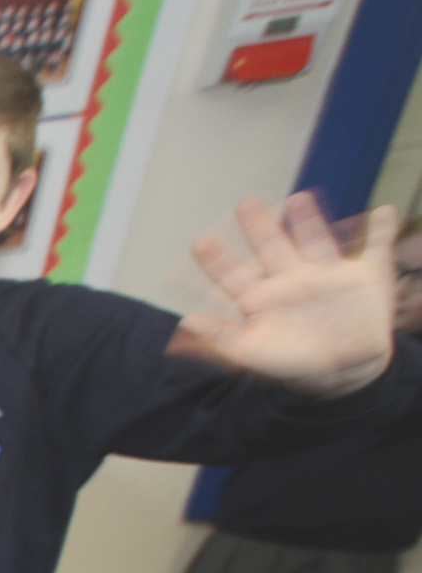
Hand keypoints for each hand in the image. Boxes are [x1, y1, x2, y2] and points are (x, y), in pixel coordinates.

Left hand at [173, 196, 400, 396]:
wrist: (343, 373)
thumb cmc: (293, 364)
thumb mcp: (251, 354)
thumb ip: (220, 336)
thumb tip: (187, 321)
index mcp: (264, 298)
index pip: (235, 274)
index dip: (217, 259)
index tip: (199, 242)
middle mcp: (293, 280)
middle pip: (271, 247)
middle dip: (258, 227)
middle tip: (245, 204)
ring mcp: (327, 276)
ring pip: (316, 240)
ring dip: (308, 220)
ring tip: (299, 199)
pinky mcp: (364, 277)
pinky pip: (376, 248)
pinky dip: (382, 231)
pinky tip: (384, 212)